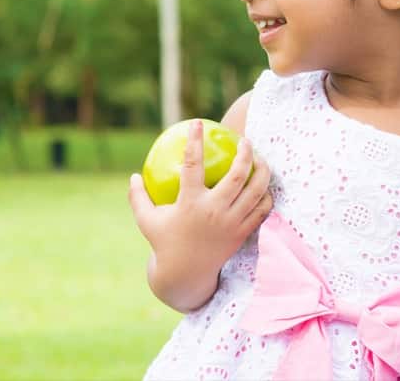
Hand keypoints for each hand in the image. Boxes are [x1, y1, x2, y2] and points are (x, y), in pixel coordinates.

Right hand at [128, 119, 272, 308]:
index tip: (198, 124)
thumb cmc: (165, 244)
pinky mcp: (243, 232)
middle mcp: (214, 211)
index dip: (195, 142)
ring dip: (262, 171)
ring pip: (256, 190)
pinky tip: (264, 185)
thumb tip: (133, 176)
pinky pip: (262, 209)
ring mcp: (232, 222)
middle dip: (246, 153)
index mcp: (190, 204)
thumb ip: (139, 198)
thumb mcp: (147, 221)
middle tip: (246, 141)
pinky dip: (265, 194)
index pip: (193, 165)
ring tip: (260, 159)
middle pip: (238, 175)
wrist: (186, 275)